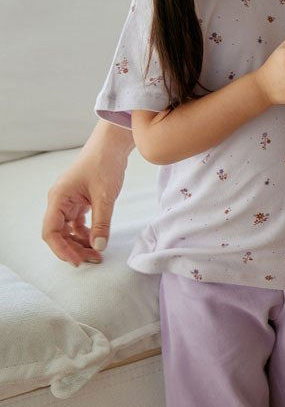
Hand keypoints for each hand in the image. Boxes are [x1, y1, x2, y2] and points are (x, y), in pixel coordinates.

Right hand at [41, 124, 129, 265]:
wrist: (112, 145)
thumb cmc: (104, 164)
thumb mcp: (105, 196)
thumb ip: (101, 223)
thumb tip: (98, 247)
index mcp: (58, 198)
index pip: (51, 231)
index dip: (62, 249)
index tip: (77, 261)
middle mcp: (59, 201)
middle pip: (59, 233)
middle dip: (73, 249)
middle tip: (93, 259)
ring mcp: (68, 201)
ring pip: (68, 230)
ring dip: (80, 243)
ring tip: (97, 252)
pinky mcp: (79, 201)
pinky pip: (77, 223)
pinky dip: (86, 233)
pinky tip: (97, 240)